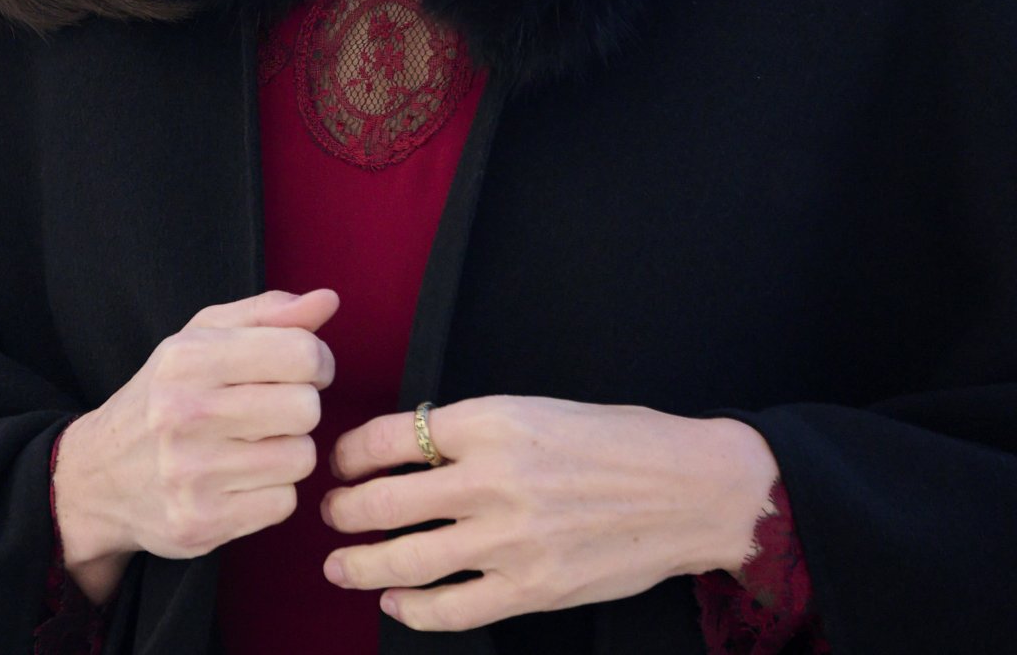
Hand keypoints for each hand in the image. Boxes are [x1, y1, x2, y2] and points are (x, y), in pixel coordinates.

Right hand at [53, 287, 338, 603]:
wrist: (97, 476)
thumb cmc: (164, 395)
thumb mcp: (202, 336)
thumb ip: (268, 313)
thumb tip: (328, 301)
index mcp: (190, 357)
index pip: (300, 353)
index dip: (317, 362)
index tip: (304, 371)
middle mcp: (186, 413)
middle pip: (306, 408)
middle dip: (300, 408)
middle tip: (273, 412)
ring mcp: (191, 473)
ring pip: (300, 458)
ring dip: (288, 452)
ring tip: (254, 446)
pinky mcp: (200, 523)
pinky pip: (283, 504)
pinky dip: (273, 493)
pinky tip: (242, 481)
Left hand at [320, 396, 778, 632]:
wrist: (684, 488)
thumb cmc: (614, 440)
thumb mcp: (535, 409)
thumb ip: (474, 431)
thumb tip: (412, 450)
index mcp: (492, 419)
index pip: (392, 437)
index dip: (352, 453)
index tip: (340, 462)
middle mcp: (493, 478)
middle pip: (386, 501)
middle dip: (345, 510)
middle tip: (331, 513)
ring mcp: (510, 539)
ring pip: (407, 560)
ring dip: (361, 565)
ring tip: (341, 564)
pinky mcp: (531, 589)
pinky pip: (452, 608)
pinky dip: (413, 608)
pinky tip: (397, 602)